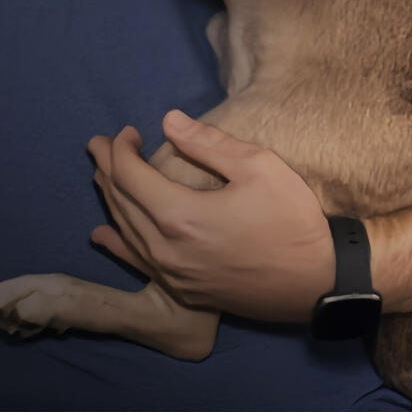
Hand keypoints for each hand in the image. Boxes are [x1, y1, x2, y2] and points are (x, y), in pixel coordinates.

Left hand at [87, 109, 334, 323]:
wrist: (313, 281)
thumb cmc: (290, 220)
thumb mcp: (260, 167)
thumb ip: (210, 144)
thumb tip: (169, 121)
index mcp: (180, 215)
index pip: (131, 176)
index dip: (122, 150)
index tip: (128, 131)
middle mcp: (164, 248)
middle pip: (121, 203)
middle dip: (107, 170)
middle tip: (98, 146)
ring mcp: (170, 273)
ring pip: (124, 232)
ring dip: (110, 200)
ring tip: (102, 177)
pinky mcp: (181, 290)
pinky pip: (136, 261)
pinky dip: (116, 242)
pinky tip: (102, 234)